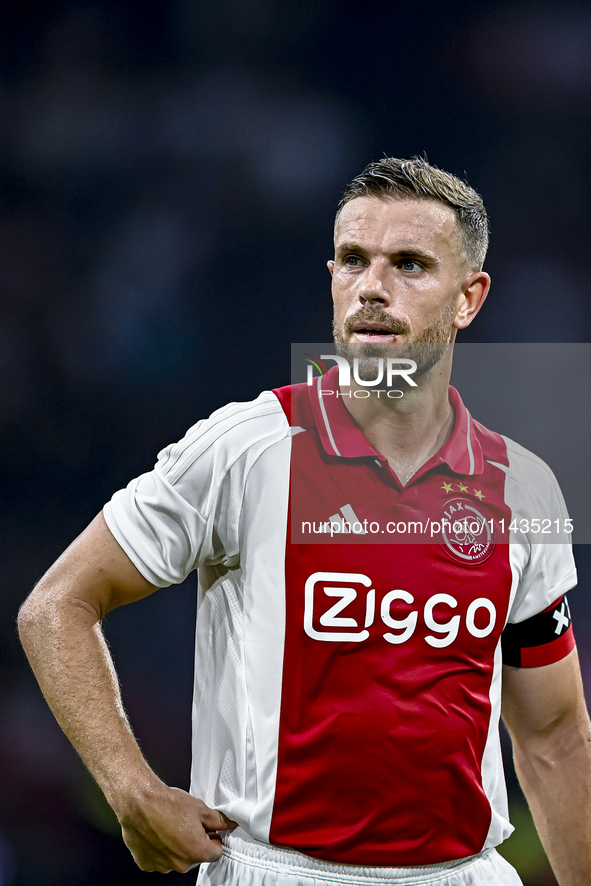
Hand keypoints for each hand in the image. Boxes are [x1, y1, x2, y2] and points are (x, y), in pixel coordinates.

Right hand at [118, 782, 236, 872]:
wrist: (139, 802)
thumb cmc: (167, 803)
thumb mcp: (200, 808)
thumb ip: (218, 820)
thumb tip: (229, 823)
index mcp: (197, 851)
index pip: (216, 852)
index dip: (214, 838)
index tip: (208, 830)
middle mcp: (181, 864)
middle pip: (196, 856)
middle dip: (194, 843)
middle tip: (186, 824)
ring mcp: (162, 866)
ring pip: (177, 859)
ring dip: (177, 848)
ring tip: (170, 826)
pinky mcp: (147, 864)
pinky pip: (159, 860)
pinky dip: (160, 850)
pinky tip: (157, 833)